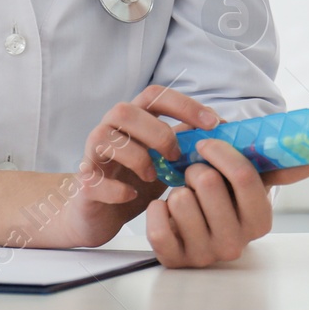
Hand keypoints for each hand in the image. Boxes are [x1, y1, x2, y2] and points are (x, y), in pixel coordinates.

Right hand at [49, 83, 221, 248]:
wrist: (101, 214)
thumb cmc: (137, 179)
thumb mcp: (167, 158)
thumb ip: (188, 139)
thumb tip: (225, 127)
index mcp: (134, 118)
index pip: (155, 95)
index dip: (184, 104)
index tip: (212, 123)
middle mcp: (109, 129)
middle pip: (125, 111)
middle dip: (157, 131)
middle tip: (176, 155)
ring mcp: (91, 155)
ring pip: (103, 138)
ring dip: (136, 157)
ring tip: (155, 176)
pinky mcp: (83, 183)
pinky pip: (92, 179)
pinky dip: (116, 189)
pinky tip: (132, 195)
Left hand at [144, 140, 308, 267]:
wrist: (196, 230)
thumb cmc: (225, 198)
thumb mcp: (251, 182)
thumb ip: (279, 168)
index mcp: (260, 222)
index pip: (245, 177)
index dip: (221, 152)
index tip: (207, 143)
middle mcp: (235, 243)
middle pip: (209, 183)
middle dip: (196, 169)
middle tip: (196, 175)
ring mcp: (204, 255)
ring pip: (181, 201)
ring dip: (177, 190)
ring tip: (186, 198)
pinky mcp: (174, 261)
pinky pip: (157, 225)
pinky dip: (157, 209)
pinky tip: (167, 210)